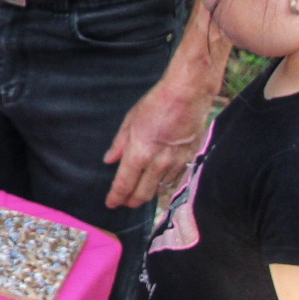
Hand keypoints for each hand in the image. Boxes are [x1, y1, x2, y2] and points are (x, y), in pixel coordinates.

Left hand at [102, 80, 208, 208]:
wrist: (187, 96)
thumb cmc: (155, 104)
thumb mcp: (130, 121)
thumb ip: (119, 144)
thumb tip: (109, 160)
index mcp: (139, 154)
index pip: (124, 184)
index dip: (116, 197)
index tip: (111, 203)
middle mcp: (157, 164)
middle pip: (142, 194)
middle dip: (131, 201)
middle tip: (124, 202)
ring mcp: (175, 164)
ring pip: (159, 190)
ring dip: (148, 194)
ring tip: (140, 192)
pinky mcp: (189, 160)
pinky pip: (174, 181)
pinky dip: (164, 185)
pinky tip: (159, 184)